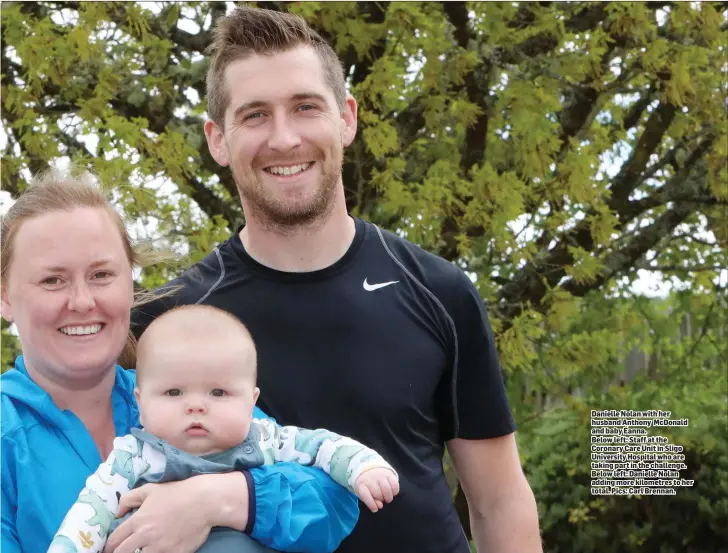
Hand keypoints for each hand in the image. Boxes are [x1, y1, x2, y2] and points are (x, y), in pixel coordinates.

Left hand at [105, 473, 245, 552]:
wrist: (205, 501)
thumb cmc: (177, 493)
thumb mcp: (151, 489)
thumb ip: (129, 498)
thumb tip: (116, 512)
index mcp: (138, 521)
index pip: (114, 540)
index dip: (109, 547)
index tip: (109, 549)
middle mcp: (145, 536)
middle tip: (122, 552)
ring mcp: (160, 547)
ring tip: (143, 549)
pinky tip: (159, 549)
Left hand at [354, 468, 399, 512]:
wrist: (369, 469)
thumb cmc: (366, 486)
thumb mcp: (364, 494)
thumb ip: (371, 501)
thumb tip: (380, 506)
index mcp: (361, 485)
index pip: (366, 496)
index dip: (371, 504)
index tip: (375, 509)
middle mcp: (370, 479)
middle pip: (378, 493)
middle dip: (381, 499)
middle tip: (381, 499)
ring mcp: (380, 475)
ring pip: (387, 490)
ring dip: (388, 497)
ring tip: (387, 498)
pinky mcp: (389, 473)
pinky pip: (395, 485)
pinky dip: (395, 492)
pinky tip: (392, 492)